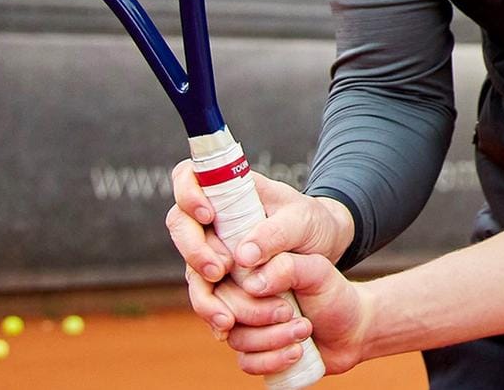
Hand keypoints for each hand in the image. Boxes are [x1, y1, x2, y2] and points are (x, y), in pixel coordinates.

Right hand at [164, 162, 352, 341]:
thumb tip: (242, 257)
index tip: (208, 216)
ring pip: (190, 270)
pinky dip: (214, 312)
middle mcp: (212, 220)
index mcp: (229, 191)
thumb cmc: (312, 223)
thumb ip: (276, 233)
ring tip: (226, 315)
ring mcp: (212, 250)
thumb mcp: (304, 220)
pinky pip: (206, 297)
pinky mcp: (219, 280)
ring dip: (204, 293)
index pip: (189, 177)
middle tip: (220, 270)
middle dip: (195, 251)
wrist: (323, 249)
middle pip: (180, 227)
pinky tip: (226, 326)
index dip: (188, 193)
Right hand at [218, 252, 371, 376]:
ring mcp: (246, 325)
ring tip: (304, 329)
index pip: (217, 277)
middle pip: (222, 311)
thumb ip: (286, 267)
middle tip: (291, 312)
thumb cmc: (332, 292)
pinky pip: (246, 362)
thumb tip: (252, 284)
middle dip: (259, 315)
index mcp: (251, 268)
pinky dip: (272, 360)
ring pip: (236, 339)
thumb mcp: (317, 270)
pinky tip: (297, 352)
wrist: (352, 327)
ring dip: (272, 338)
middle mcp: (241, 296)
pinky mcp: (254, 351)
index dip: (233, 293)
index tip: (261, 297)